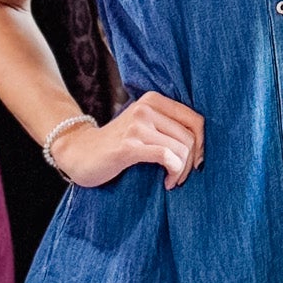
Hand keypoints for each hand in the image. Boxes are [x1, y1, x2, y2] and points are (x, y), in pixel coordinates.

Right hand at [51, 91, 204, 189]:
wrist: (79, 153)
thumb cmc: (117, 144)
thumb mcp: (144, 127)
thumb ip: (168, 127)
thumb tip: (203, 145)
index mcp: (153, 100)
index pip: (195, 119)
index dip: (203, 144)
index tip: (197, 162)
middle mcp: (145, 108)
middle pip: (190, 136)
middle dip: (192, 162)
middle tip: (182, 177)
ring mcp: (137, 126)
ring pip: (181, 148)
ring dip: (182, 171)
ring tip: (173, 181)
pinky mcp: (129, 146)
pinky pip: (166, 156)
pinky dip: (173, 172)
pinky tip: (167, 182)